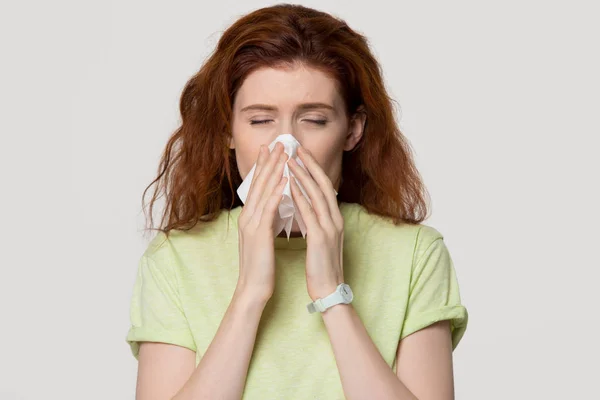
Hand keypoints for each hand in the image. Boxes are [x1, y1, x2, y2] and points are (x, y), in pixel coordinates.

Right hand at [236, 142, 287, 303]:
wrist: (253, 289)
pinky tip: (284, 181)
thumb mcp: (262, 239)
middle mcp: (247, 217)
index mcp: (249, 218)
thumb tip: (274, 207)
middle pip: (258, 184)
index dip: (265, 167)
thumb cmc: (261, 266)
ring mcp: (251, 225)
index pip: (257, 187)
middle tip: (279, 143)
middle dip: (269, 162)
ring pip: (263, 192)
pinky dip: (276, 193)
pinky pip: (268, 210)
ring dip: (273, 171)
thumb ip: (266, 221)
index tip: (272, 150)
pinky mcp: (259, 235)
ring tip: (283, 154)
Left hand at [287, 146, 344, 301]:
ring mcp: (330, 227)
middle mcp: (335, 219)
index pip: (324, 187)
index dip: (313, 168)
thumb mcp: (320, 238)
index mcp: (334, 218)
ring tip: (290, 160)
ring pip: (317, 195)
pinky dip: (299, 197)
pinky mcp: (321, 238)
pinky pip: (309, 213)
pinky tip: (289, 186)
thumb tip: (304, 205)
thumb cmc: (321, 265)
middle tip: (296, 147)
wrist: (329, 289)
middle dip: (309, 164)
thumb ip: (314, 220)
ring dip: (303, 176)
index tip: (300, 153)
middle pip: (323, 184)